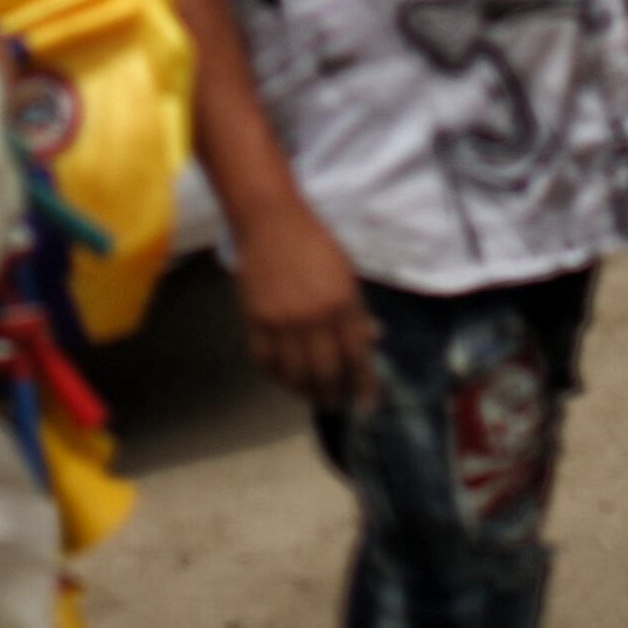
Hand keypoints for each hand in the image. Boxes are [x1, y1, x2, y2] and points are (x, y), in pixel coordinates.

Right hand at [233, 196, 379, 408]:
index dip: (364, 386)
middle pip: (325, 374)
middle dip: (334, 396)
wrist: (270, 222)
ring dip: (305, 392)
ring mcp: (282, 322)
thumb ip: (357, 311)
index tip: (368, 404)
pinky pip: (266, 363)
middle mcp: (313, 318)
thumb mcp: (346, 274)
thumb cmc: (315, 244)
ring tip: (311, 395)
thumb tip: (371, 341)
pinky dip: (276, 377)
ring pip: (294, 375)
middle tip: (337, 403)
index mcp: (342, 304)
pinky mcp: (255, 322)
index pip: (357, 357)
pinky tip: (284, 378)